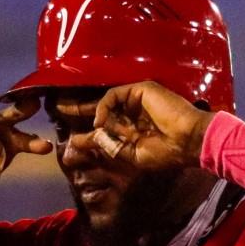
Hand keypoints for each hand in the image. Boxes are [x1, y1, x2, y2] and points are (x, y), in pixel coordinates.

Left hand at [68, 81, 215, 170]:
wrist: (189, 142)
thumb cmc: (166, 153)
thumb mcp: (132, 155)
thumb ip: (109, 146)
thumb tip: (82, 140)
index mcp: (131, 129)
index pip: (103, 126)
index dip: (84, 130)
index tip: (66, 136)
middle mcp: (131, 113)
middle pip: (98, 109)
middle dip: (76, 110)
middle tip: (55, 109)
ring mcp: (135, 100)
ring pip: (102, 100)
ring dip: (83, 106)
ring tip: (63, 110)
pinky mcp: (140, 90)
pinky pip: (113, 95)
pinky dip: (103, 107)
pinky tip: (99, 121)